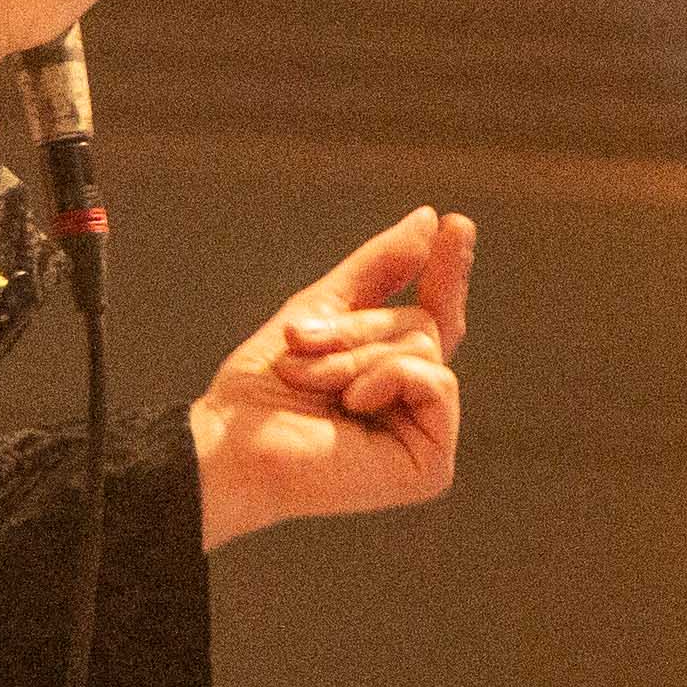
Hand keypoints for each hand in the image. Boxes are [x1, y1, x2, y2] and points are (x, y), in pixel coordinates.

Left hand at [190, 206, 473, 549]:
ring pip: (424, 348)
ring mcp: (425, 438)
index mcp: (389, 378)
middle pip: (421, 325)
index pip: (432, 316)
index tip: (456, 222)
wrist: (230, 443)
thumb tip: (430, 219)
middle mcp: (413, 409)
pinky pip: (437, 383)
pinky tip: (351, 406)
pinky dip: (388, 378)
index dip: (447, 271)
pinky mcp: (432, 467)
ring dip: (355, 355)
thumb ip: (378, 270)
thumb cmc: (261, 388)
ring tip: (308, 380)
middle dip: (356, 327)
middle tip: (299, 343)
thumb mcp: (322, 309)